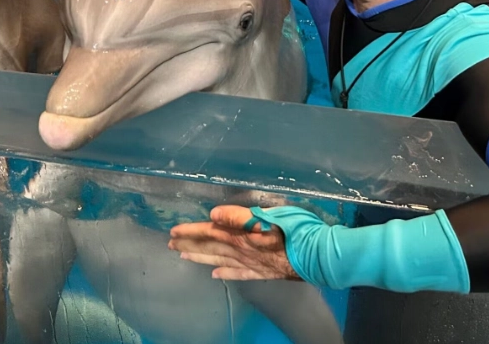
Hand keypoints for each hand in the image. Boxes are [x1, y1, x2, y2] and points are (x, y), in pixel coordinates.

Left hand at [168, 205, 299, 280]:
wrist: (318, 255)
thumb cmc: (296, 229)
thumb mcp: (268, 214)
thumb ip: (239, 216)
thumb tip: (213, 214)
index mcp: (241, 235)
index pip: (209, 231)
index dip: (191, 231)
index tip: (173, 231)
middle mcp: (241, 251)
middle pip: (210, 247)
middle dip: (189, 245)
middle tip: (170, 245)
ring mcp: (251, 264)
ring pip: (219, 261)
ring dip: (201, 258)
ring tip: (184, 257)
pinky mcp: (262, 273)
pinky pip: (239, 275)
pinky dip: (225, 274)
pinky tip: (216, 276)